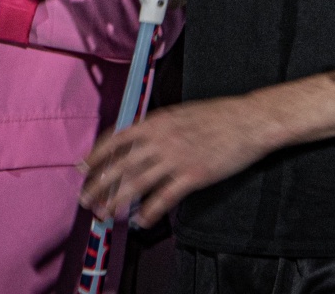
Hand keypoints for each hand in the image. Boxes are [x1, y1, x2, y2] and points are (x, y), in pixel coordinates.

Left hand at [78, 96, 273, 225]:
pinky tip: (141, 220)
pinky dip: (148, 212)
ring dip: (116, 202)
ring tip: (107, 214)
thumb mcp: (183, 113)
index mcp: (158, 121)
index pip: (116, 139)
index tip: (82, 168)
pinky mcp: (193, 176)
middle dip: (98, 185)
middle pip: (119, 166)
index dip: (95, 156)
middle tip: (87, 200)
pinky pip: (162, 198)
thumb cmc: (221, 115)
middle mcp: (162, 139)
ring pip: (135, 185)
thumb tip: (137, 141)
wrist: (251, 120)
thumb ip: (159, 127)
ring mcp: (177, 158)